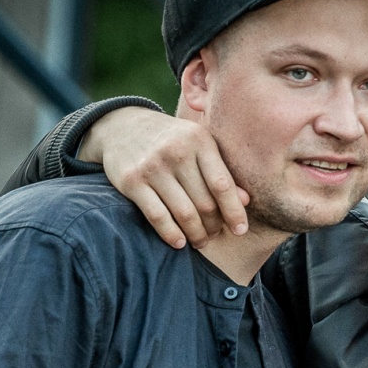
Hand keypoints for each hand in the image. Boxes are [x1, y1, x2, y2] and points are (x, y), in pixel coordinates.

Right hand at [82, 106, 250, 247]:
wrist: (122, 125)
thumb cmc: (170, 140)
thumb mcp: (198, 145)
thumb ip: (220, 170)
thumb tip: (245, 201)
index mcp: (199, 140)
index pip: (222, 184)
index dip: (234, 211)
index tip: (241, 230)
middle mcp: (177, 151)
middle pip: (204, 202)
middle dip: (213, 225)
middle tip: (215, 235)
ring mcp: (152, 166)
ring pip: (183, 213)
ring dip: (196, 234)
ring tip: (200, 241)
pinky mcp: (131, 181)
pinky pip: (158, 216)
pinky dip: (171, 234)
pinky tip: (180, 242)